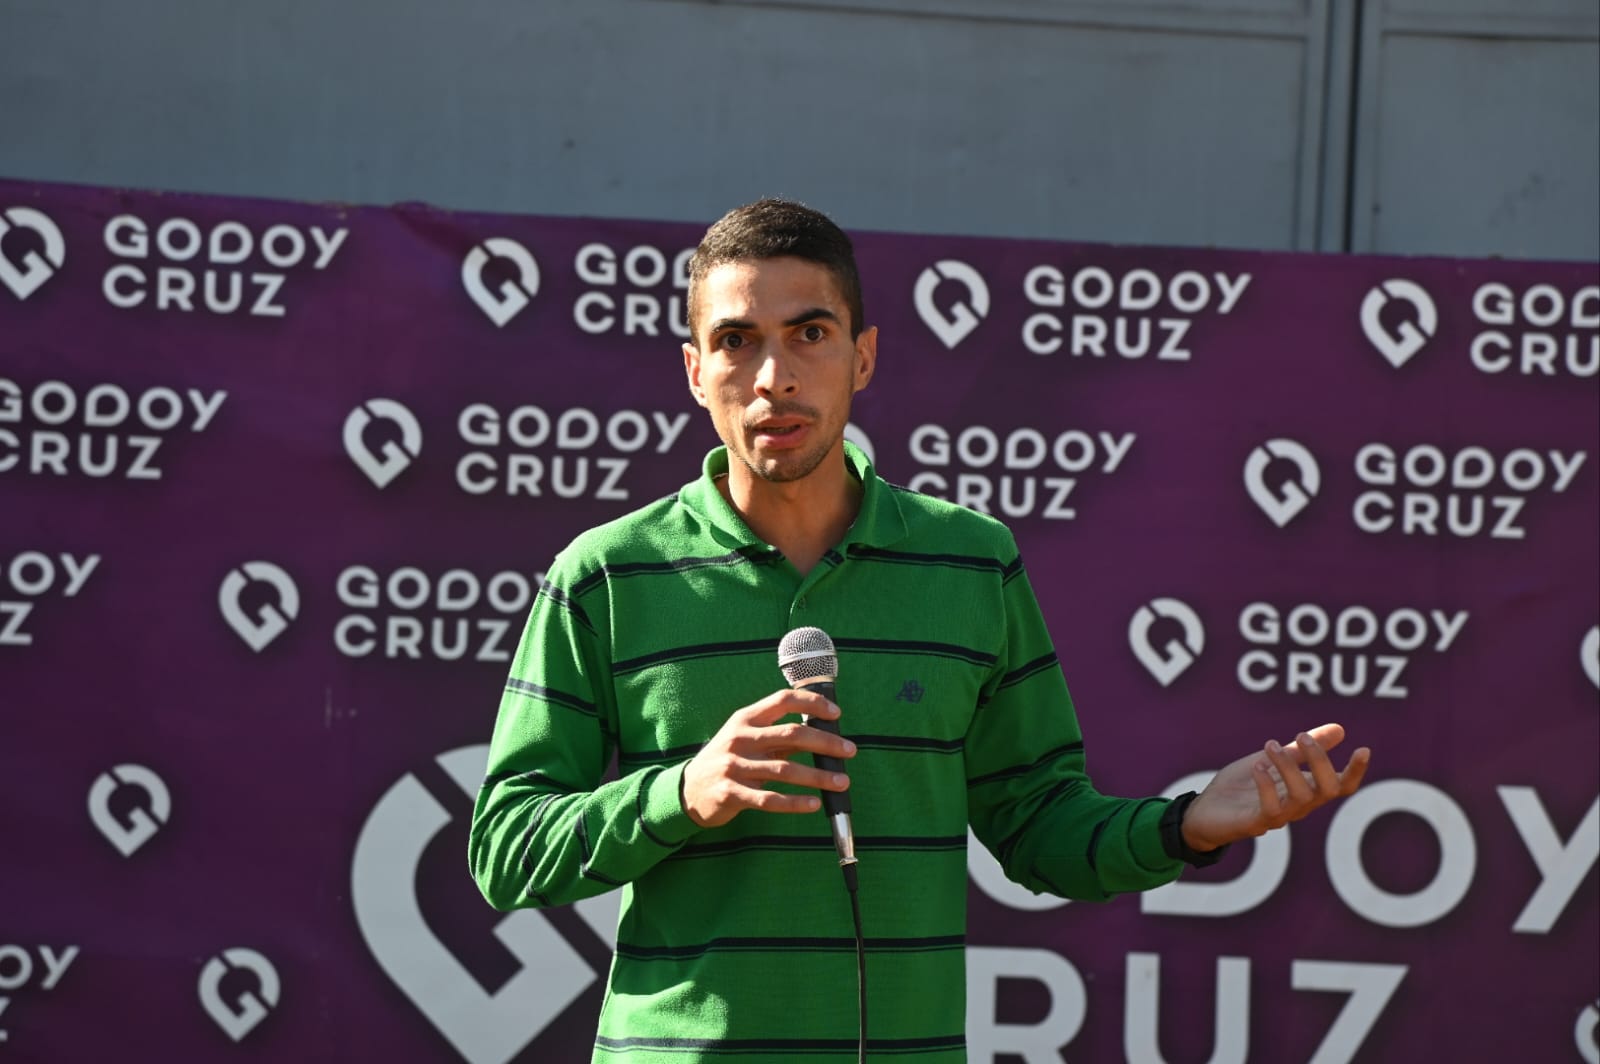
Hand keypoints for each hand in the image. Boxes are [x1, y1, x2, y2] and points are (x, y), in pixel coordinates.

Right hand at [680, 689, 855, 827]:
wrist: (688, 790)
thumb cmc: (727, 760)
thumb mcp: (745, 739)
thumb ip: (776, 734)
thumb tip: (821, 734)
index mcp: (745, 719)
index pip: (782, 700)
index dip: (812, 703)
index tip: (836, 714)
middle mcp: (740, 738)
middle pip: (791, 734)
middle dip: (825, 742)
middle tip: (849, 751)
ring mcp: (734, 766)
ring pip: (785, 770)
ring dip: (818, 776)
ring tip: (841, 782)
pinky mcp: (731, 793)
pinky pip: (769, 799)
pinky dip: (795, 802)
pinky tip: (814, 804)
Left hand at [1181, 723, 1370, 851]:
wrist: (1206, 810)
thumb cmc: (1243, 786)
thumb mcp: (1275, 759)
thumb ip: (1304, 748)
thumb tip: (1340, 730)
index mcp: (1306, 789)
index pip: (1341, 785)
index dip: (1355, 771)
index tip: (1363, 749)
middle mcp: (1298, 806)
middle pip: (1327, 790)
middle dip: (1320, 760)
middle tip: (1302, 735)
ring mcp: (1279, 816)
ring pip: (1302, 797)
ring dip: (1289, 767)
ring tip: (1271, 745)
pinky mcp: (1256, 823)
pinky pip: (1271, 809)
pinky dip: (1267, 785)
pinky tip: (1257, 767)